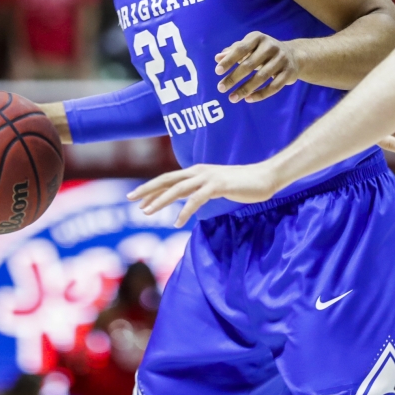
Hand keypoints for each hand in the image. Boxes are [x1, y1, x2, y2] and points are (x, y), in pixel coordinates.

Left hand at [128, 162, 283, 226]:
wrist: (264, 178)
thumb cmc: (242, 184)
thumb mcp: (216, 186)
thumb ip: (201, 191)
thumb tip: (187, 200)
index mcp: (197, 171)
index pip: (168, 178)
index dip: (151, 187)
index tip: (136, 197)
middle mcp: (198, 171)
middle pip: (167, 180)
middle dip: (147, 189)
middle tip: (129, 198)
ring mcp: (207, 177)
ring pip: (177, 189)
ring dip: (160, 201)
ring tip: (147, 212)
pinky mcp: (217, 185)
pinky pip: (195, 200)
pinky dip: (185, 211)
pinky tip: (177, 222)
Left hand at [215, 32, 300, 102]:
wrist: (294, 55)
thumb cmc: (264, 51)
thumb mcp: (250, 47)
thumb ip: (233, 51)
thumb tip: (217, 58)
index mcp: (258, 38)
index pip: (241, 49)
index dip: (229, 60)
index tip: (217, 71)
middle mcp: (270, 46)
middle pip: (250, 64)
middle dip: (234, 77)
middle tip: (221, 88)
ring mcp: (281, 59)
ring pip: (261, 77)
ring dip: (245, 89)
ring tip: (232, 98)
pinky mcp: (289, 73)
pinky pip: (274, 87)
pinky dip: (260, 94)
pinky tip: (248, 99)